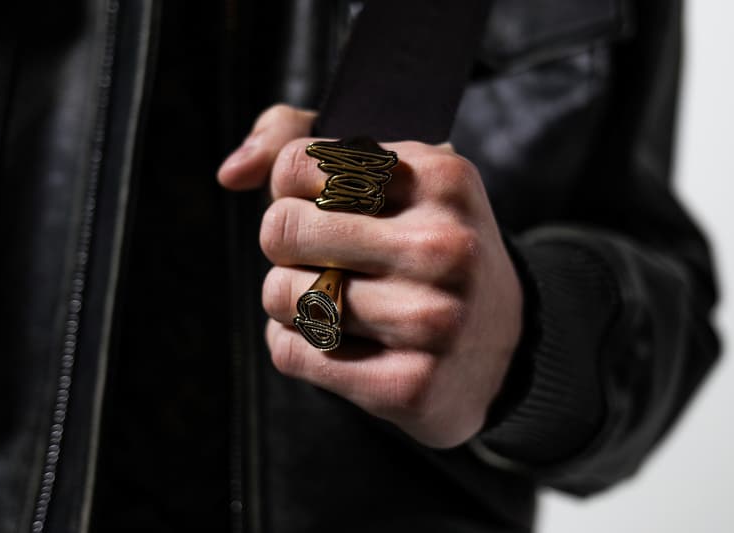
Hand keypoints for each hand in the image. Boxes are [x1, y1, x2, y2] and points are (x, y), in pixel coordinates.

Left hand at [218, 104, 522, 447]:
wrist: (503, 341)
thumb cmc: (428, 244)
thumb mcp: (392, 174)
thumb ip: (302, 140)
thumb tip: (231, 174)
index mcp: (442, 177)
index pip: (297, 165)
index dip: (292, 189)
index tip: (324, 206)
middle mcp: (444, 245)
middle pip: (281, 229)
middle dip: (286, 245)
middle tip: (326, 258)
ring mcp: (432, 320)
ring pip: (281, 295)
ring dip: (292, 300)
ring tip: (339, 302)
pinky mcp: (410, 385)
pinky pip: (290, 353)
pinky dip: (297, 346)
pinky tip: (341, 343)